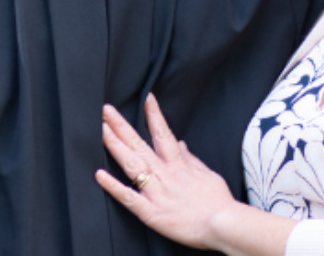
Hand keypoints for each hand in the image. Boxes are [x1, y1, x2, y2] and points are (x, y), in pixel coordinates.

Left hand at [94, 94, 238, 249]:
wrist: (224, 225)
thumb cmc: (219, 203)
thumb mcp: (208, 174)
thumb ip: (191, 159)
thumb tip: (181, 144)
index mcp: (178, 165)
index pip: (163, 133)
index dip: (153, 115)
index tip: (146, 98)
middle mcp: (165, 174)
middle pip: (139, 145)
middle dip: (121, 126)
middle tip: (106, 110)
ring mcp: (156, 192)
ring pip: (131, 165)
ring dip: (115, 146)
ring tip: (101, 130)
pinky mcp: (151, 212)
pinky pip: (128, 198)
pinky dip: (113, 186)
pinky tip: (99, 175)